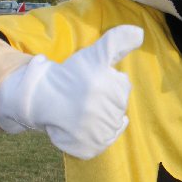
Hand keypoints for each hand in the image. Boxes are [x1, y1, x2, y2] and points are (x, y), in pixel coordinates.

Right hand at [0, 25, 143, 158]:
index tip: (91, 80)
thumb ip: (117, 41)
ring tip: (86, 108)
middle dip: (107, 98)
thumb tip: (140, 33)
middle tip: (86, 95)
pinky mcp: (86, 148)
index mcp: (100, 84)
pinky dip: (102, 135)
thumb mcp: (94, 54)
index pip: (122, 84)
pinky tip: (91, 124)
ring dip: (105, 116)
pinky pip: (106, 142)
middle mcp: (95, 110)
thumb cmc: (71, 74)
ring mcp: (91, 132)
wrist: (41, 98)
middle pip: (120, 105)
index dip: (108, 80)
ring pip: (115, 124)